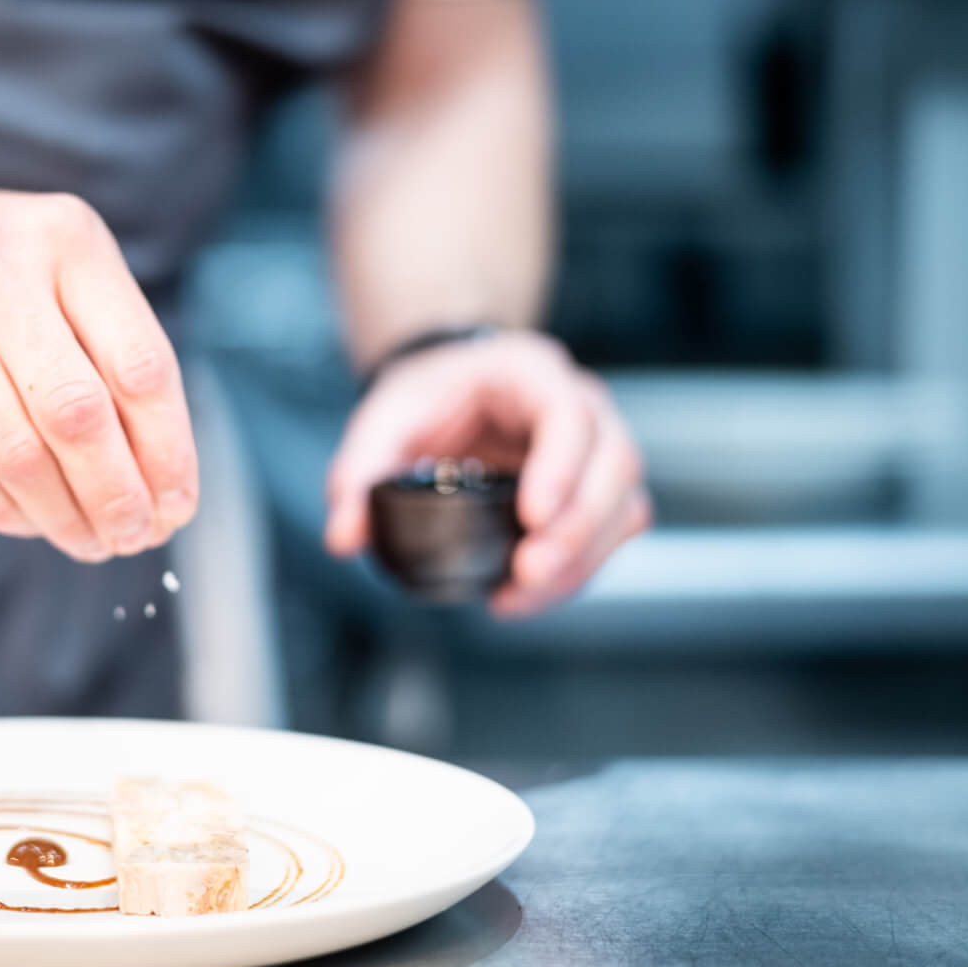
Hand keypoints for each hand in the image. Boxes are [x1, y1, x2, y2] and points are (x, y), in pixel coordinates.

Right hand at [0, 183, 197, 561]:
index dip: (168, 452)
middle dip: (117, 495)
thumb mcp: (62, 269)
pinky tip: (30, 520)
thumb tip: (163, 478)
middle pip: (78, 414)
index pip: (141, 366)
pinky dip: (4, 509)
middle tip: (135, 536)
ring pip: (16, 451)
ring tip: (88, 539)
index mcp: (67, 237)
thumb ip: (115, 351)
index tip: (177, 505)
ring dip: (62, 515)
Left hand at [324, 330, 648, 616]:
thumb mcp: (383, 420)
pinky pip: (611, 530)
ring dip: (582, 558)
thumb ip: (359, 473)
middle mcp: (579, 402)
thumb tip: (344, 538)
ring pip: (623, 502)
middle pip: (612, 463)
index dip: (560, 467)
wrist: (450, 387)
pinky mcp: (596, 488)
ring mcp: (596, 446)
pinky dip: (579, 569)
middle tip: (527, 573)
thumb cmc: (426, 395)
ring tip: (521, 594)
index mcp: (529, 372)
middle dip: (576, 528)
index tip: (532, 517)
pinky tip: (530, 595)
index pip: (567, 413)